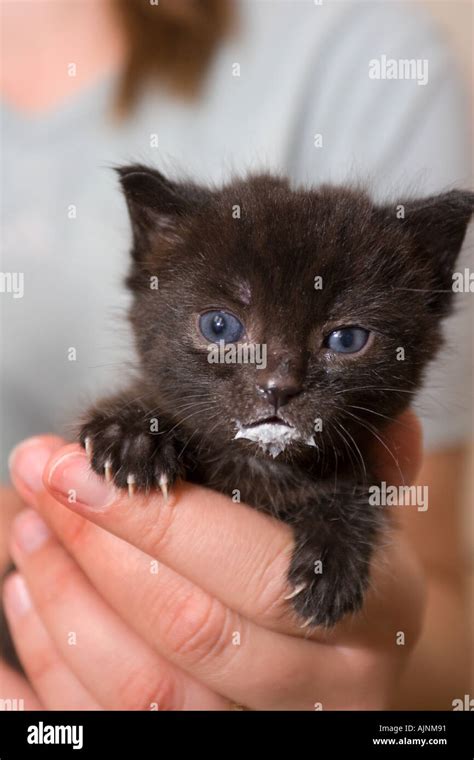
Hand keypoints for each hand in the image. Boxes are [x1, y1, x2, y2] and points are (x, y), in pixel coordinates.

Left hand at [4, 413, 424, 709]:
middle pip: (192, 629)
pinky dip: (51, 672)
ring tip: (28, 528)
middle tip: (43, 478)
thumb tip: (395, 420)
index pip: (260, 572)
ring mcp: (256, 731)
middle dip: (98, 545)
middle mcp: (321, 688)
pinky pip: (110, 731)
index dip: (165, 523)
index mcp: (369, 613)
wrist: (339, 668)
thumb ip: (369, 473)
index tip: (89, 467)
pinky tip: (27, 601)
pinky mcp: (200, 751)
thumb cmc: (343, 573)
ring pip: (144, 690)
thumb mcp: (363, 522)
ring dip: (66, 600)